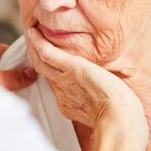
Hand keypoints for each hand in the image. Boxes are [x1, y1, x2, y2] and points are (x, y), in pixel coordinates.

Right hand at [24, 27, 145, 132]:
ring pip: (41, 62)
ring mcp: (63, 80)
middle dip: (37, 57)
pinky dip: (38, 43)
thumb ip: (98, 102)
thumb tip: (103, 96)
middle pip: (44, 71)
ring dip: (33, 47)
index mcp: (69, 103)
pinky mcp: (70, 68)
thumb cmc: (118, 116)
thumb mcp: (104, 109)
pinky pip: (47, 54)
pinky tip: (34, 33)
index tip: (50, 63)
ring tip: (31, 34)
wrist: (118, 117)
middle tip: (33, 43)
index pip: (55, 84)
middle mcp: (62, 92)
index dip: (50, 72)